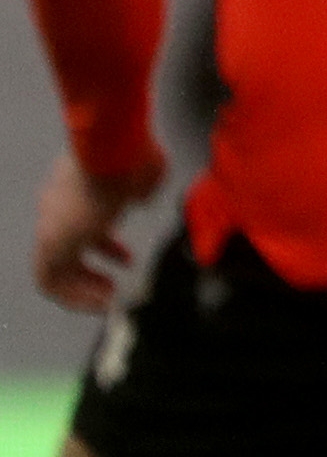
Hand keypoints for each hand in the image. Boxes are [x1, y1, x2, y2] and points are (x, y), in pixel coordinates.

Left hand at [34, 148, 160, 313]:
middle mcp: (56, 210)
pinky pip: (50, 282)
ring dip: (81, 290)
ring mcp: (52, 226)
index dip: (105, 248)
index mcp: (74, 192)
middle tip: (111, 287)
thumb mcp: (145, 176)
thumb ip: (142, 190)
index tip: (126, 260)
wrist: (110, 153)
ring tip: (106, 301)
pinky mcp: (51, 243)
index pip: (82, 227)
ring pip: (55, 269)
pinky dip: (73, 297)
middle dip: (89, 274)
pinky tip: (100, 303)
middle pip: (65, 251)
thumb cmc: (129, 160)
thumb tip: (141, 200)